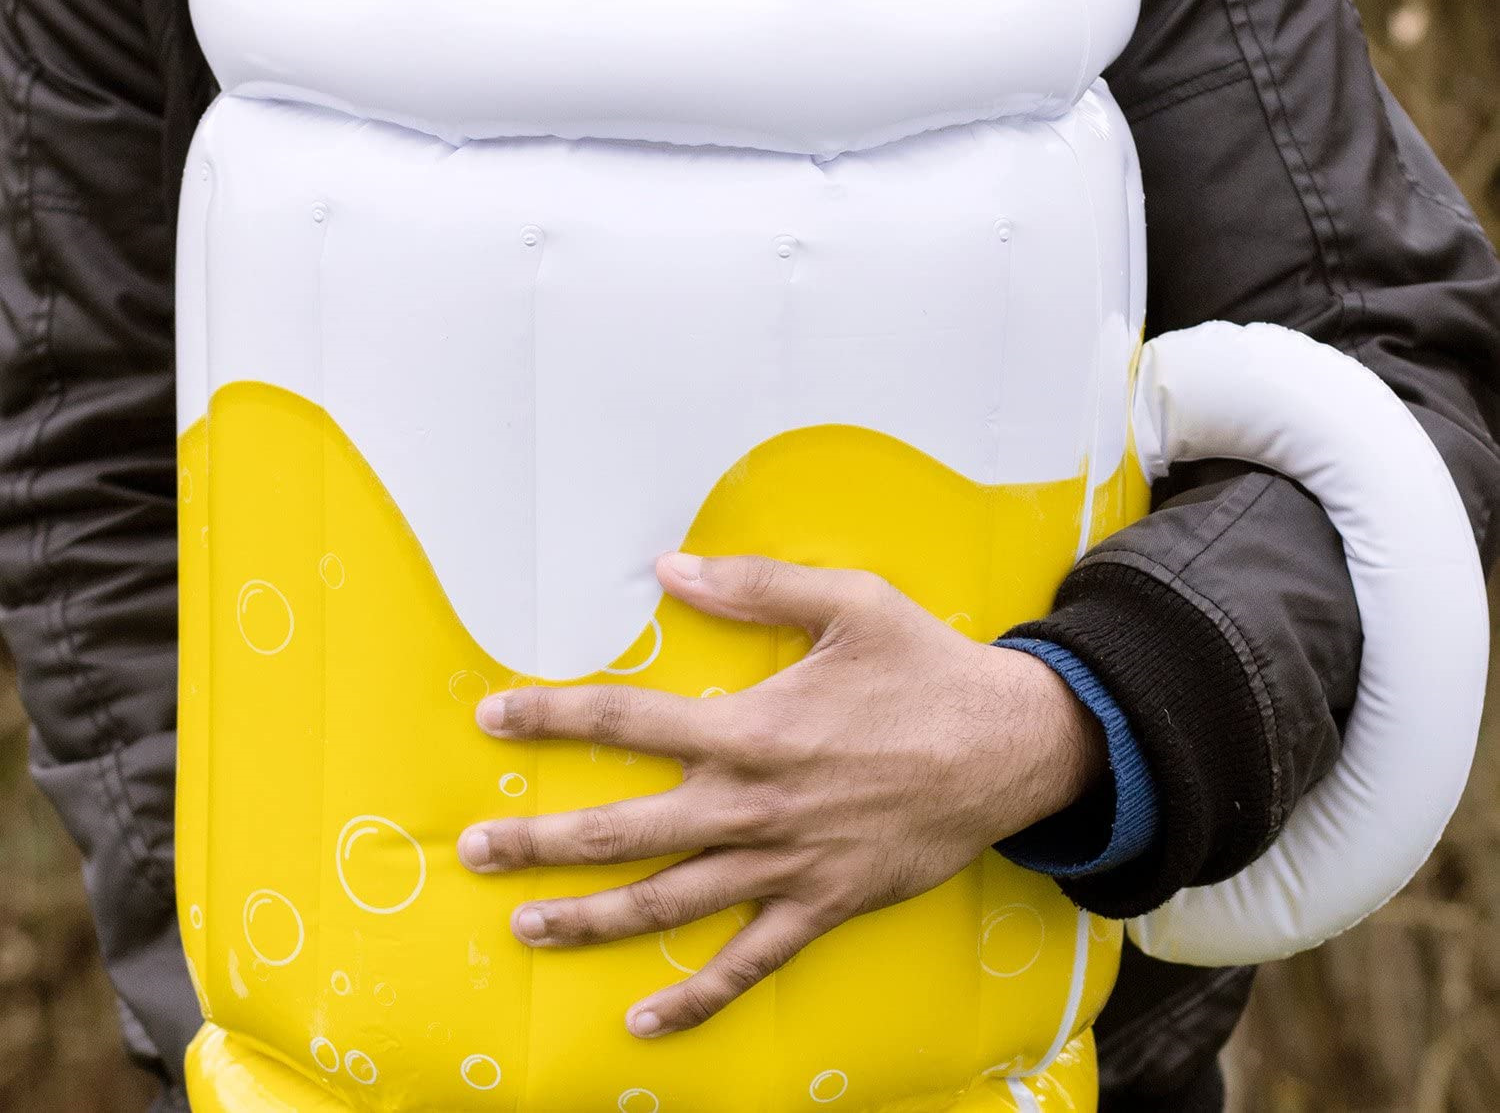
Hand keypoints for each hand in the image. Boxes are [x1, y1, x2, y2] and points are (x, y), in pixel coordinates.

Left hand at [458, 553, 1104, 1037]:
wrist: (1012, 746)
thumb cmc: (926, 667)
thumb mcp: (850, 602)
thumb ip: (754, 584)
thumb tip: (668, 566)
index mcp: (755, 726)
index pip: (628, 720)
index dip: (552, 717)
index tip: (492, 719)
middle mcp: (757, 803)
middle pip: (627, 829)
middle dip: (543, 841)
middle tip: (474, 851)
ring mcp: (788, 865)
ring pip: (670, 902)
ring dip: (591, 918)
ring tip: (525, 926)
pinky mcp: (824, 906)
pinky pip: (750, 964)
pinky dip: (696, 999)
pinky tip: (644, 1022)